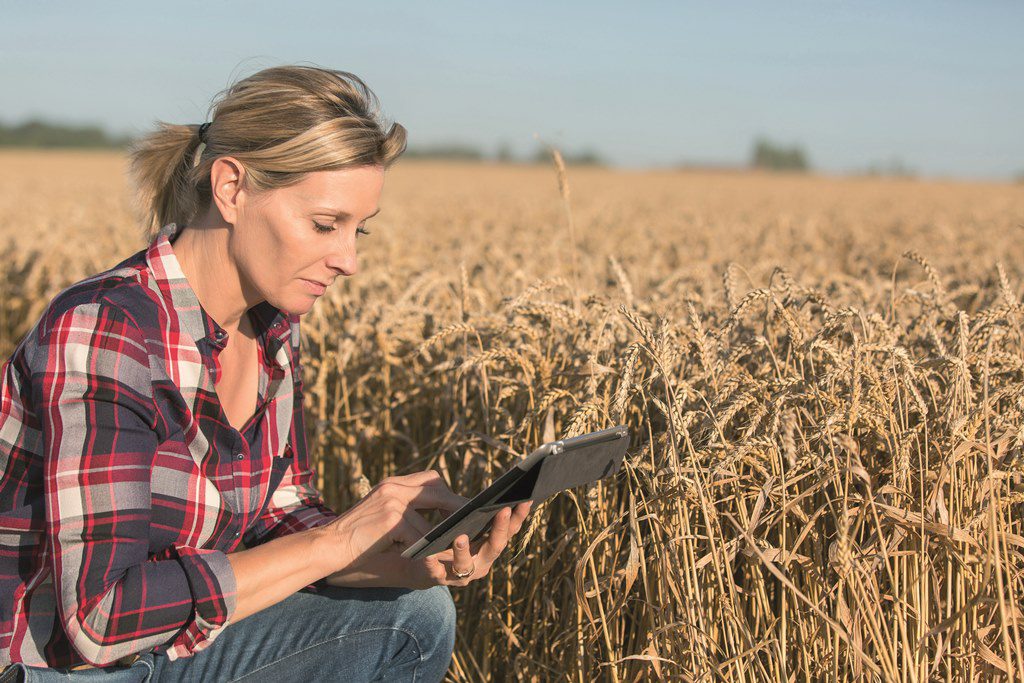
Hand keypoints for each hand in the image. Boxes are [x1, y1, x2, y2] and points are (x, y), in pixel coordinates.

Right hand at [317, 470, 466, 576]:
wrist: (326, 546)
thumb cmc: (356, 538)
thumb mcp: (383, 514)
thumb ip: (409, 511)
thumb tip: (446, 521)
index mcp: (393, 483)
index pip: (431, 480)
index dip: (449, 497)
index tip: (462, 511)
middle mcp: (394, 486)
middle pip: (438, 491)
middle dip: (455, 510)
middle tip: (469, 526)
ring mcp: (393, 501)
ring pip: (431, 521)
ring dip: (440, 540)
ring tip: (450, 551)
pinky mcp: (392, 519)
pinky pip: (420, 537)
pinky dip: (424, 550)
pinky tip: (426, 560)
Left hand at [423, 500, 533, 587]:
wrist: (422, 566)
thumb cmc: (448, 538)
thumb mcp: (464, 524)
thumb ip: (473, 512)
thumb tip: (485, 494)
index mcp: (490, 546)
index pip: (510, 531)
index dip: (519, 517)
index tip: (526, 500)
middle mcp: (481, 562)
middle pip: (495, 547)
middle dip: (500, 529)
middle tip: (503, 510)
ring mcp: (461, 574)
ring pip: (465, 565)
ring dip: (464, 552)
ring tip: (461, 537)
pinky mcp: (438, 579)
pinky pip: (436, 572)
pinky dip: (432, 563)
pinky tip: (428, 553)